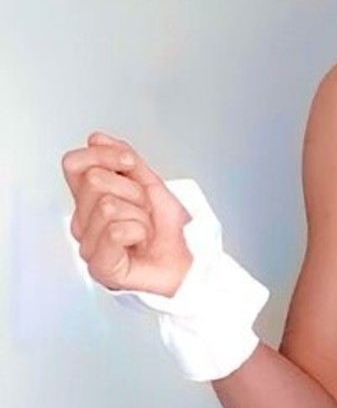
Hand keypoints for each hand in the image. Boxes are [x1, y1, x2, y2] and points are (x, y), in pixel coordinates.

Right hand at [61, 131, 194, 296]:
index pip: (73, 164)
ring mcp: (90, 247)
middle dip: (132, 192)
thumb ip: (125, 160)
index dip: (103, 156)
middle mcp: (84, 223)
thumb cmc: (171, 231)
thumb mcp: (151, 185)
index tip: (130, 165)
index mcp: (89, 202)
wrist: (191, 262)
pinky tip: (141, 242)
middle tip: (145, 212)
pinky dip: (137, 231)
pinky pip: (114, 231)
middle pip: (94, 181)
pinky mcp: (102, 268)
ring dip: (139, 215)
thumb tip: (97, 139)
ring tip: (146, 231)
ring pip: (107, 206)